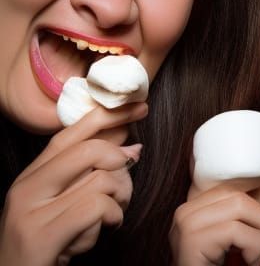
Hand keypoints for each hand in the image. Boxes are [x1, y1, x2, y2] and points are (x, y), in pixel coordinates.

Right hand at [0, 102, 146, 265]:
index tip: (140, 107)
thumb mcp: (64, 204)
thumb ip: (89, 173)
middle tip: (127, 177)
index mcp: (31, 177)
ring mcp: (30, 213)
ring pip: (99, 181)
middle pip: (88, 151)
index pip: (70, 133)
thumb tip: (131, 145)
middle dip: (119, 160)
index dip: (108, 116)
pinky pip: (95, 207)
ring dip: (120, 197)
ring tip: (113, 214)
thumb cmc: (48, 246)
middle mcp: (25, 190)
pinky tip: (108, 226)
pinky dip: (113, 215)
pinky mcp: (41, 237)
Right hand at [169, 180, 259, 265]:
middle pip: (239, 194)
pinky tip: (252, 263)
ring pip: (240, 206)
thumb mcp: (236, 237)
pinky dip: (253, 248)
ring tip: (259, 257)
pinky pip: (234, 231)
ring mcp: (187, 224)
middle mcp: (186, 211)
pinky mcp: (192, 241)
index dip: (259, 199)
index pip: (234, 185)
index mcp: (195, 206)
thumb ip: (251, 212)